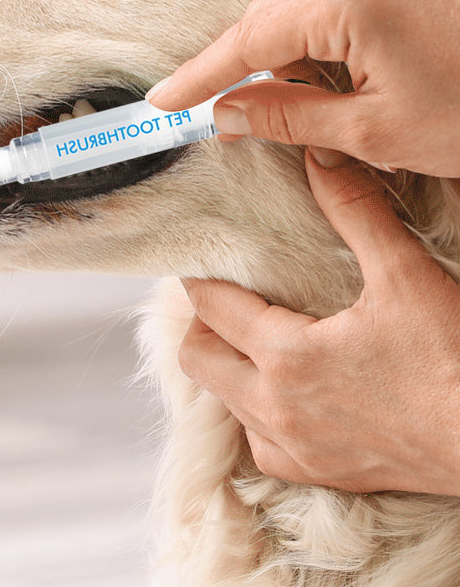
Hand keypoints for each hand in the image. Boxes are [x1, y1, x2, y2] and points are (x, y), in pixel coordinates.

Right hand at [147, 0, 459, 177]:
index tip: (165, 102)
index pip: (249, 42)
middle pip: (262, 22)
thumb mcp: (368, 131)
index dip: (201, 76)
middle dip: (226, 69)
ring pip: (287, 18)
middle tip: (194, 111)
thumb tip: (225, 113)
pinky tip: (287, 87)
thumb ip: (286, 117)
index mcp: (350, 1)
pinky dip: (295, 53)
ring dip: (261, 63)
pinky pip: (318, 16)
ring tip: (240, 109)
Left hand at [178, 149, 459, 494]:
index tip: (198, 265)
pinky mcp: (319, 473)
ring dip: (227, 368)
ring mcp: (294, 448)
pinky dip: (256, 415)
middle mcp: (276, 408)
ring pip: (225, 401)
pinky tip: (283, 394)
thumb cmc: (455, 362)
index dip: (199, 281)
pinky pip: (260, 444)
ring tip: (250, 340)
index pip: (212, 309)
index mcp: (286, 357)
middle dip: (202, 327)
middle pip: (199, 360)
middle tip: (225, 302)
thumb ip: (355, 211)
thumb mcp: (404, 276)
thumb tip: (320, 158)